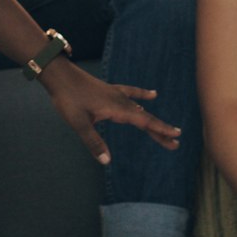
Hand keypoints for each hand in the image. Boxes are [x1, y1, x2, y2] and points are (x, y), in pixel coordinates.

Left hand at [36, 58, 181, 163]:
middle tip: (176, 142)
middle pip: (145, 118)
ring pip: (140, 109)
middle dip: (160, 131)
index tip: (176, 137)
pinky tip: (153, 95)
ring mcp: (116, 94)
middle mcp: (120, 101)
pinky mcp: (110, 90)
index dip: (160, 130)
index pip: (144, 122)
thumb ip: (93, 142)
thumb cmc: (68, 99)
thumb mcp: (79, 123)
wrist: (60, 75)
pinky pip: (131, 93)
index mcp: (116, 109)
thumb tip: (106, 161)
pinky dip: (142, 95)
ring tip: (167, 128)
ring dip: (152, 120)